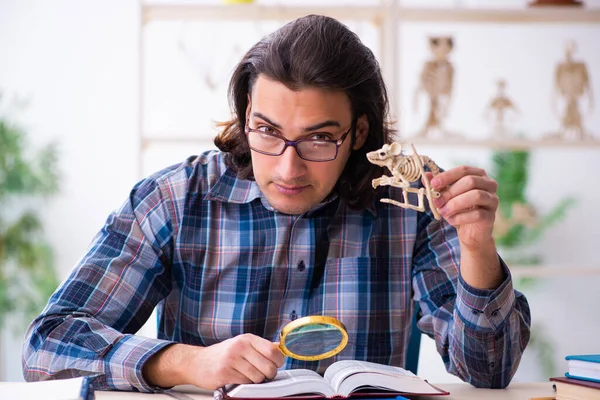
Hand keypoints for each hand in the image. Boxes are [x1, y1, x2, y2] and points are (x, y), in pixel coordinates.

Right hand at [143, 334, 284, 389]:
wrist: (197, 362)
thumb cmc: (221, 354)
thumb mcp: (241, 344)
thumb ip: (260, 347)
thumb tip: (279, 348)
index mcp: (247, 339)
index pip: (273, 350)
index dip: (278, 361)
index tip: (275, 364)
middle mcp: (240, 346)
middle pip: (268, 366)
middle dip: (269, 375)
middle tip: (263, 375)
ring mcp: (232, 359)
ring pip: (258, 377)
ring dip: (256, 381)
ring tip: (247, 376)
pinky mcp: (225, 372)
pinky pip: (245, 383)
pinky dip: (244, 384)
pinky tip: (237, 379)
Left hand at [427, 166, 498, 249]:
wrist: (470, 232)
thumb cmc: (458, 209)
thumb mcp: (445, 196)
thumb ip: (437, 185)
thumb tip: (426, 175)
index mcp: (478, 175)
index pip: (463, 170)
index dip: (447, 176)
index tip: (433, 184)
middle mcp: (489, 184)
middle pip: (470, 181)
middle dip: (450, 192)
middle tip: (437, 201)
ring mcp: (492, 200)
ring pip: (476, 196)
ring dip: (455, 204)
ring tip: (443, 211)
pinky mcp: (491, 216)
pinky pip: (478, 214)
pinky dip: (461, 217)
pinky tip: (451, 220)